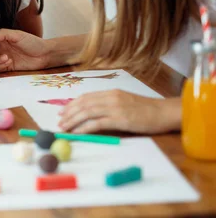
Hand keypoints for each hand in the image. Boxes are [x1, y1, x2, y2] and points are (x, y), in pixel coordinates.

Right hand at [0, 29, 50, 71]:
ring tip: (7, 58)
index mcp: (3, 39)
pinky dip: (2, 65)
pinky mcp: (9, 66)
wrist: (44, 54)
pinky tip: (10, 62)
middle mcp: (2, 48)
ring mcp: (5, 58)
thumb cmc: (33, 42)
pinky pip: (0, 68)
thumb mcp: (17, 34)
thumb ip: (3, 34)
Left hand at [58, 90, 177, 133]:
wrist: (164, 112)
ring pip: (87, 112)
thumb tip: (92, 112)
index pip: (86, 97)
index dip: (72, 104)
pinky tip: (77, 132)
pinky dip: (84, 127)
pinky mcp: (120, 119)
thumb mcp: (125, 102)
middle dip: (68, 113)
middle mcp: (111, 98)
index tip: (62, 111)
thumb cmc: (147, 110)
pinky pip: (97, 123)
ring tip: (64, 128)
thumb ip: (109, 104)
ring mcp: (115, 108)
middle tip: (59, 121)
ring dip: (73, 120)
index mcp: (111, 92)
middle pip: (83, 104)